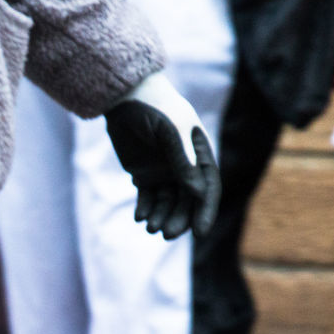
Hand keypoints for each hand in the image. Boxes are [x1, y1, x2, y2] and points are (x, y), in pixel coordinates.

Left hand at [104, 72, 220, 239]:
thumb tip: (196, 193)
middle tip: (167, 235)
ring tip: (151, 227)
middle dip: (179, 219)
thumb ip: (183, 160)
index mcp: (199, 154)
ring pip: (167, 202)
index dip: (205, 210)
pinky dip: (145, 209)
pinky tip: (140, 217)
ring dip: (161, 217)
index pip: (207, 187)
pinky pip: (148, 198)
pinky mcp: (144, 174)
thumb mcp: (171, 131)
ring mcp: (164, 171)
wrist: (125, 98)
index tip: (200, 231)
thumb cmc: (154, 108)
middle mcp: (185, 166)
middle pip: (187, 201)